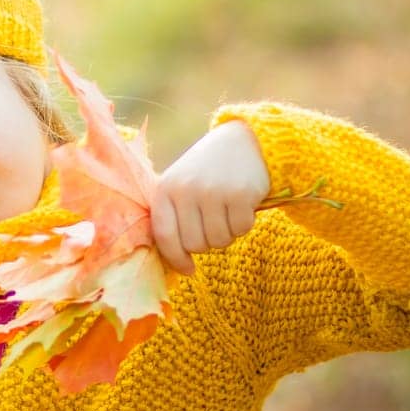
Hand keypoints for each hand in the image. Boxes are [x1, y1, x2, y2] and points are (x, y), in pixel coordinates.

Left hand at [151, 119, 270, 276]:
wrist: (244, 141)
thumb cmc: (206, 172)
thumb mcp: (180, 185)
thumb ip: (172, 217)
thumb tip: (174, 263)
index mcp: (165, 189)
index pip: (164, 236)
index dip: (176, 259)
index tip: (188, 269)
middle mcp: (186, 190)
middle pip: (195, 245)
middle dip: (206, 243)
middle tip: (213, 224)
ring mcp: (213, 191)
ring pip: (219, 241)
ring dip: (226, 234)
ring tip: (226, 211)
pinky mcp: (240, 194)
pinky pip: (242, 230)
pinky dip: (244, 224)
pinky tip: (242, 205)